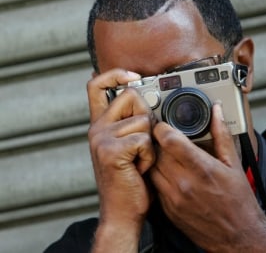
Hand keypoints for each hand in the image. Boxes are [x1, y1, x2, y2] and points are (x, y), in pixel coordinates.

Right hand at [87, 69, 155, 251]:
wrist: (122, 211)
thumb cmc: (130, 178)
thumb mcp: (126, 145)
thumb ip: (129, 122)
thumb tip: (146, 100)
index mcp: (100, 124)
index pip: (96, 85)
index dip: (114, 74)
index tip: (132, 76)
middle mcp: (97, 128)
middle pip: (131, 95)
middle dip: (146, 115)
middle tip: (141, 142)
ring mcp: (102, 138)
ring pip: (143, 119)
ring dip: (149, 142)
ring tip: (139, 159)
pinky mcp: (111, 151)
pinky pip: (144, 139)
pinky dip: (149, 155)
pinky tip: (140, 168)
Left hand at [150, 102, 265, 251]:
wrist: (238, 236)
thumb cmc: (238, 201)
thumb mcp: (233, 163)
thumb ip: (222, 134)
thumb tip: (217, 112)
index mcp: (201, 169)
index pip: (169, 140)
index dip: (162, 127)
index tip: (164, 125)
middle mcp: (183, 183)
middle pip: (157, 151)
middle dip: (159, 140)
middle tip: (166, 138)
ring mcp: (173, 198)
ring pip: (152, 166)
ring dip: (156, 157)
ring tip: (168, 155)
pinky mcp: (167, 209)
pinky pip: (154, 184)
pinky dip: (157, 174)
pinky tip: (169, 172)